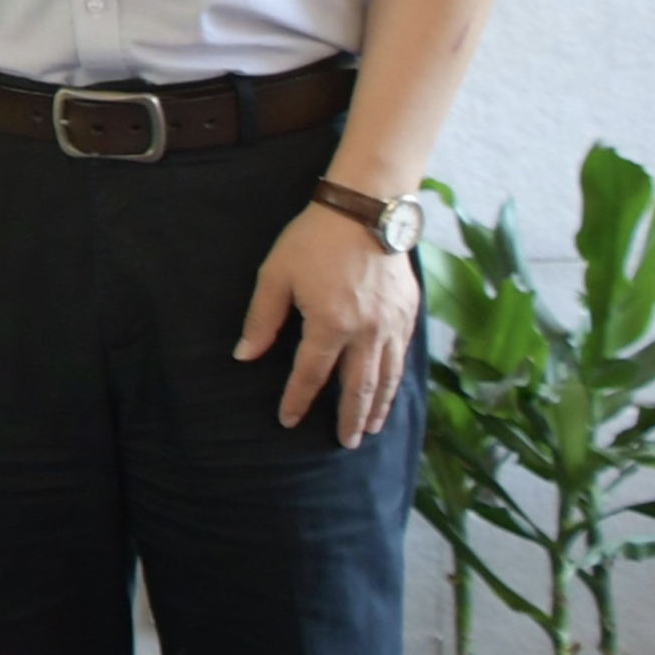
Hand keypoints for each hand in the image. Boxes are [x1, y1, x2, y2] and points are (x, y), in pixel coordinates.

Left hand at [242, 198, 421, 443]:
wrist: (366, 211)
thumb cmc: (313, 240)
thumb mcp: (276, 275)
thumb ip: (262, 319)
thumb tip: (245, 355)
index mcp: (330, 324)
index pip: (311, 375)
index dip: (298, 400)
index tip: (288, 420)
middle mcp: (367, 332)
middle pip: (359, 387)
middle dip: (351, 418)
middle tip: (347, 443)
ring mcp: (392, 325)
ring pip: (387, 377)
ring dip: (379, 406)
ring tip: (372, 428)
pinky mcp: (409, 313)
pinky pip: (403, 357)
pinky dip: (397, 380)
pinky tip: (391, 390)